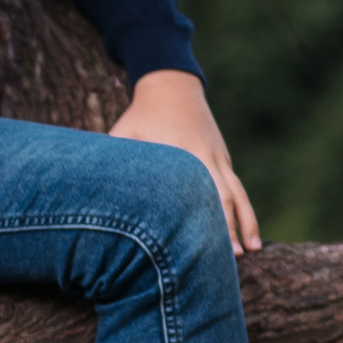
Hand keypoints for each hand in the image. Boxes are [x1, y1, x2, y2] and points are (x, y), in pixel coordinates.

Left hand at [108, 67, 259, 251]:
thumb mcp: (124, 133)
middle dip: (230, 227)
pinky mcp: (222, 157)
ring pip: (237, 193)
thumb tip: (89, 189)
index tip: (207, 245)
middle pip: (223, 196)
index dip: (204, 219)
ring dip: (247, 221)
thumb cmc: (141, 114)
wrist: (172, 84)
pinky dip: (244, 209)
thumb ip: (112, 158)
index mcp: (183, 152)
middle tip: (233, 258)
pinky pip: (237, 187)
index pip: (198, 191)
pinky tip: (249, 233)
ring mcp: (218, 156)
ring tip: (253, 249)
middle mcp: (206, 156)